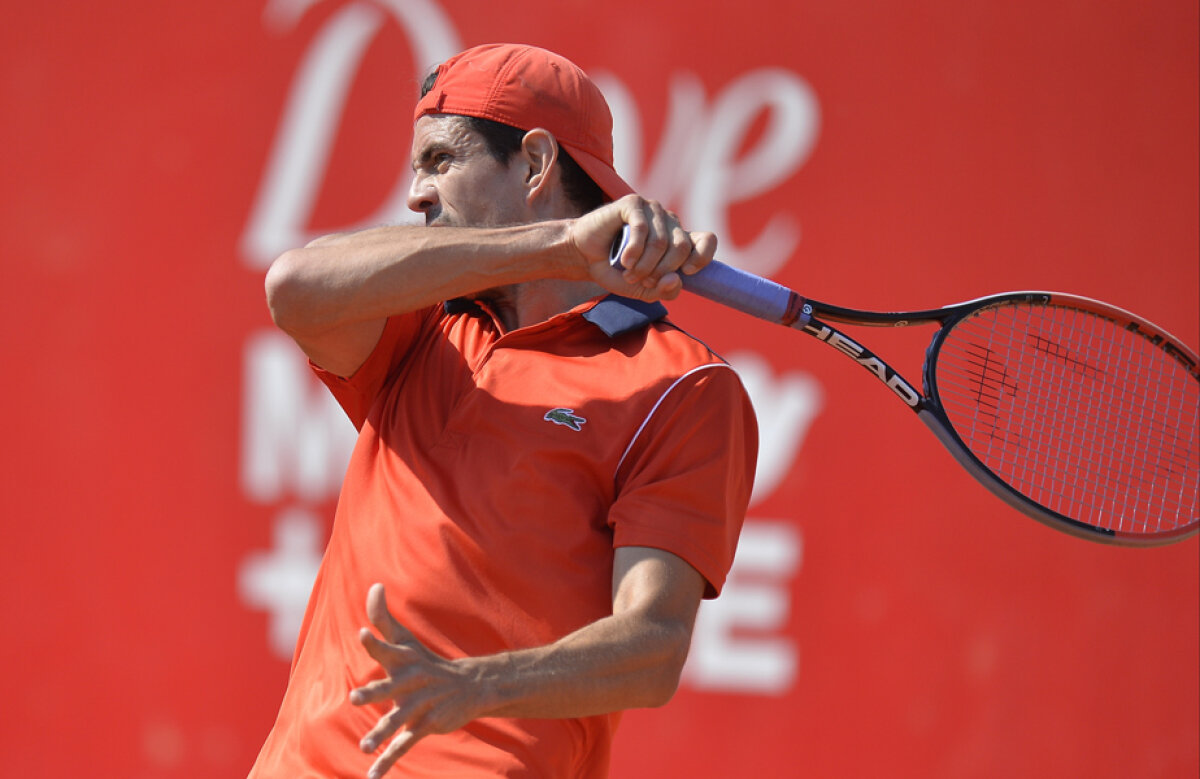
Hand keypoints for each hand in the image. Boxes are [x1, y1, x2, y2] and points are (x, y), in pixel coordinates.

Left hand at [349, 584, 482, 777]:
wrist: (470, 687)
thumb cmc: (426, 663)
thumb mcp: (406, 640)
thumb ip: (385, 617)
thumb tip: (375, 585)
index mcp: (405, 661)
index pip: (388, 649)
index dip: (376, 642)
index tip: (365, 634)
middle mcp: (413, 682)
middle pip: (391, 686)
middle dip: (374, 691)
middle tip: (354, 697)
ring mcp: (421, 705)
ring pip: (398, 720)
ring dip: (381, 733)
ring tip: (364, 746)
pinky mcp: (426, 725)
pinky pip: (404, 744)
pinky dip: (388, 760)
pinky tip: (372, 775)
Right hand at [569, 195, 716, 300]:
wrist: (583, 256)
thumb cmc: (615, 270)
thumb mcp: (643, 290)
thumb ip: (663, 291)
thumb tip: (676, 279)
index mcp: (677, 239)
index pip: (706, 240)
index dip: (702, 256)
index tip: (688, 272)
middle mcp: (669, 222)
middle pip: (682, 247)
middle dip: (662, 271)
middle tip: (642, 280)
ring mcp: (652, 210)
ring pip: (661, 242)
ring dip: (644, 265)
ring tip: (628, 273)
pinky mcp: (633, 203)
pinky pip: (642, 229)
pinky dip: (633, 251)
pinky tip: (623, 260)